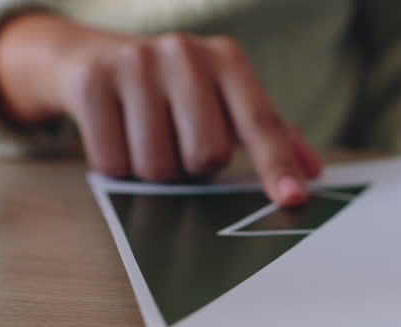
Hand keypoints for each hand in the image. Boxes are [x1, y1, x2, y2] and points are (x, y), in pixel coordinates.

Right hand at [0, 13, 321, 204]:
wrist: (87, 59)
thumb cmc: (171, 92)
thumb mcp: (223, 101)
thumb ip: (269, 135)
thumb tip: (313, 172)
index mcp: (227, 60)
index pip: (260, 123)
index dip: (276, 165)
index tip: (292, 199)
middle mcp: (185, 53)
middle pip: (206, 156)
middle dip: (192, 167)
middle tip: (177, 142)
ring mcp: (136, 63)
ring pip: (159, 167)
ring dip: (152, 170)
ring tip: (144, 136)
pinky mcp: (93, 81)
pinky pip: (114, 163)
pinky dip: (115, 165)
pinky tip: (114, 133)